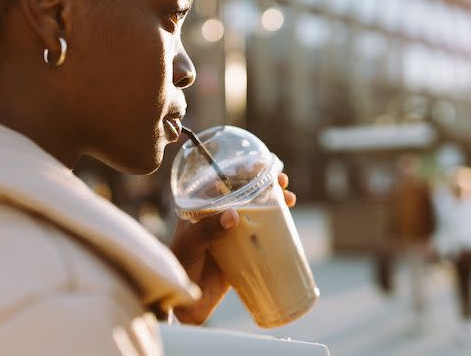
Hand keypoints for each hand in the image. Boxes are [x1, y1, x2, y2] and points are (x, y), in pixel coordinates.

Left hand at [169, 173, 295, 324]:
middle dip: (263, 184)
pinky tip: (287, 222)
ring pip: (255, 212)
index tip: (259, 165)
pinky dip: (274, 227)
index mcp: (200, 208)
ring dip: (273, 203)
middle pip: (243, 194)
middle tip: (282, 181)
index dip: (241, 171)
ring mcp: (230, 234)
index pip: (222, 182)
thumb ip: (208, 230)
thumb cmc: (180, 268)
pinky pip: (260, 235)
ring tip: (289, 199)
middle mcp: (216, 217)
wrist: (185, 305)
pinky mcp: (242, 251)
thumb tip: (233, 215)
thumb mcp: (191, 245)